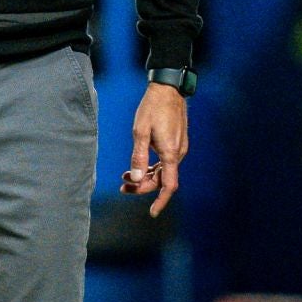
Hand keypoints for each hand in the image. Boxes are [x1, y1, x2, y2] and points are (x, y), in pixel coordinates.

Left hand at [122, 83, 187, 216]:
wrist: (168, 89)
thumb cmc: (153, 107)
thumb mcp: (140, 132)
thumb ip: (138, 157)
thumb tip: (134, 178)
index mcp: (170, 153)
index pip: (168, 185)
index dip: (161, 201)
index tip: (152, 212)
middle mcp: (177, 153)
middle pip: (162, 180)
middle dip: (142, 186)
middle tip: (122, 187)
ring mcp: (179, 147)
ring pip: (162, 171)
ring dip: (145, 176)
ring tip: (124, 177)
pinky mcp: (176, 142)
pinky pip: (165, 162)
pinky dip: (151, 167)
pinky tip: (138, 164)